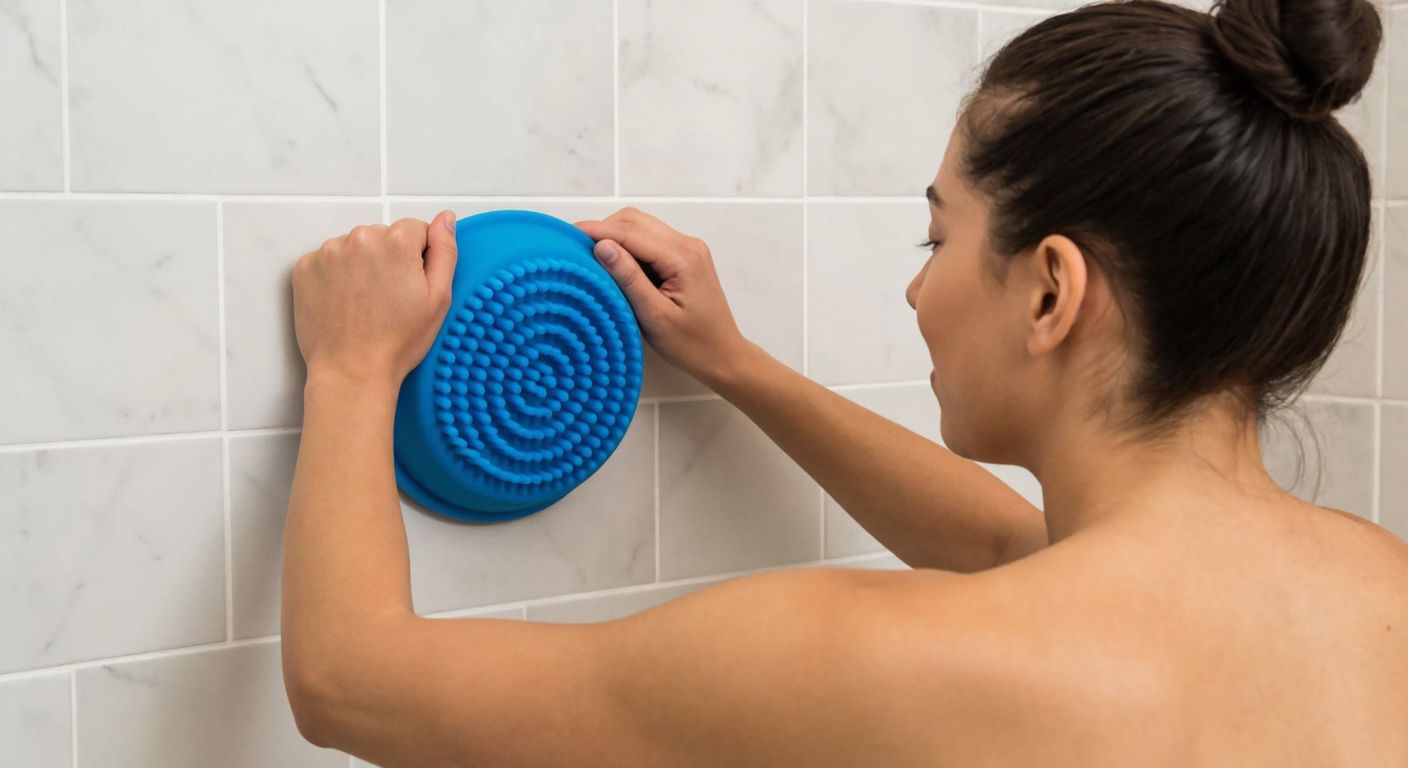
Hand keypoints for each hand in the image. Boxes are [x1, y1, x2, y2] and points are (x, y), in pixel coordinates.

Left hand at [292, 210, 458, 386]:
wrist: (351, 372)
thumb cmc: (398, 341)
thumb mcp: (439, 298)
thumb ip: (445, 250)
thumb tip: (445, 218)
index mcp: (396, 241)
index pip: (415, 230)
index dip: (418, 259)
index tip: (411, 286)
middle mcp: (359, 237)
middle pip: (382, 237)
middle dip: (388, 259)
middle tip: (388, 299)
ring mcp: (328, 251)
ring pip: (355, 248)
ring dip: (361, 266)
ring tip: (365, 303)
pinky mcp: (305, 267)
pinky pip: (328, 261)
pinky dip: (336, 276)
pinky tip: (344, 302)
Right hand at [575, 208, 749, 386]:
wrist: (722, 355)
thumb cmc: (691, 344)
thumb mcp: (654, 316)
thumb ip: (628, 278)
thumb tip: (601, 246)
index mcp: (682, 258)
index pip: (630, 232)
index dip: (596, 231)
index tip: (566, 236)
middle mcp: (688, 245)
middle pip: (635, 221)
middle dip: (603, 229)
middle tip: (574, 248)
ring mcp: (688, 249)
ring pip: (642, 227)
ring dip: (615, 236)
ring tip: (590, 257)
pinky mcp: (685, 257)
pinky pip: (651, 240)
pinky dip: (629, 246)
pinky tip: (614, 265)